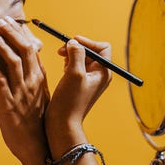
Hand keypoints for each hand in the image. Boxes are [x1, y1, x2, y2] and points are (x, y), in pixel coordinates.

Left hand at [0, 16, 49, 164]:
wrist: (36, 147)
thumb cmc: (37, 122)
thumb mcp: (41, 98)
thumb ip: (34, 80)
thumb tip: (26, 65)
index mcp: (40, 80)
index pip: (33, 50)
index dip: (22, 35)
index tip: (14, 23)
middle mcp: (33, 83)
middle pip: (25, 50)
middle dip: (12, 33)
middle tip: (1, 20)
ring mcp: (21, 92)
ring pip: (13, 61)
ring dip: (3, 44)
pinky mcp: (8, 103)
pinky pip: (0, 81)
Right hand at [45, 36, 111, 157]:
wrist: (62, 122)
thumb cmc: (70, 100)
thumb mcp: (74, 73)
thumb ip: (76, 54)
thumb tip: (73, 42)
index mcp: (103, 73)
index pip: (102, 48)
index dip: (88, 42)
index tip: (72, 42)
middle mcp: (99, 75)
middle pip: (91, 52)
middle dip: (76, 48)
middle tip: (61, 51)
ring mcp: (89, 80)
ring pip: (82, 58)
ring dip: (71, 56)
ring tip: (62, 62)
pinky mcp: (79, 84)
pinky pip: (76, 67)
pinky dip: (68, 64)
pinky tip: (63, 70)